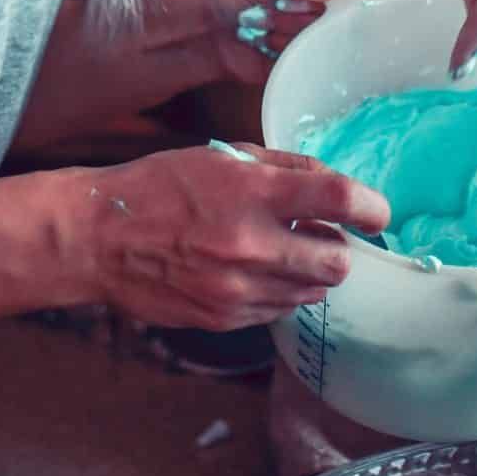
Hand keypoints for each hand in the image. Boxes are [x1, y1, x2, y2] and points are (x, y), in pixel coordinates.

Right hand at [78, 143, 389, 330]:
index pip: (339, 200)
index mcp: (254, 194)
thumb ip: (288, 169)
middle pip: (336, 261)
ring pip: (311, 291)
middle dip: (340, 248)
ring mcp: (236, 288)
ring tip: (284, 250)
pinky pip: (278, 311)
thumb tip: (336, 185)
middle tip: (324, 234)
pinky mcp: (223, 318)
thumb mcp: (228, 157)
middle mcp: (250, 245)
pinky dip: (281, 292)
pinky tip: (258, 271)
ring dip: (311, 271)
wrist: (99, 238)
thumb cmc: (163, 186)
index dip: (372, 207)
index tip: (377, 213)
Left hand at [197, 0, 391, 86]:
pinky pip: (323, 56)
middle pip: (356, 4)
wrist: (209, 32)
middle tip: (283, 6)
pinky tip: (270, 42)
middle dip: (317, 12)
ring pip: (337, 33)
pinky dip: (294, 52)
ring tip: (268, 22)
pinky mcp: (318, 47)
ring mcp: (327, 18)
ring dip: (297, 32)